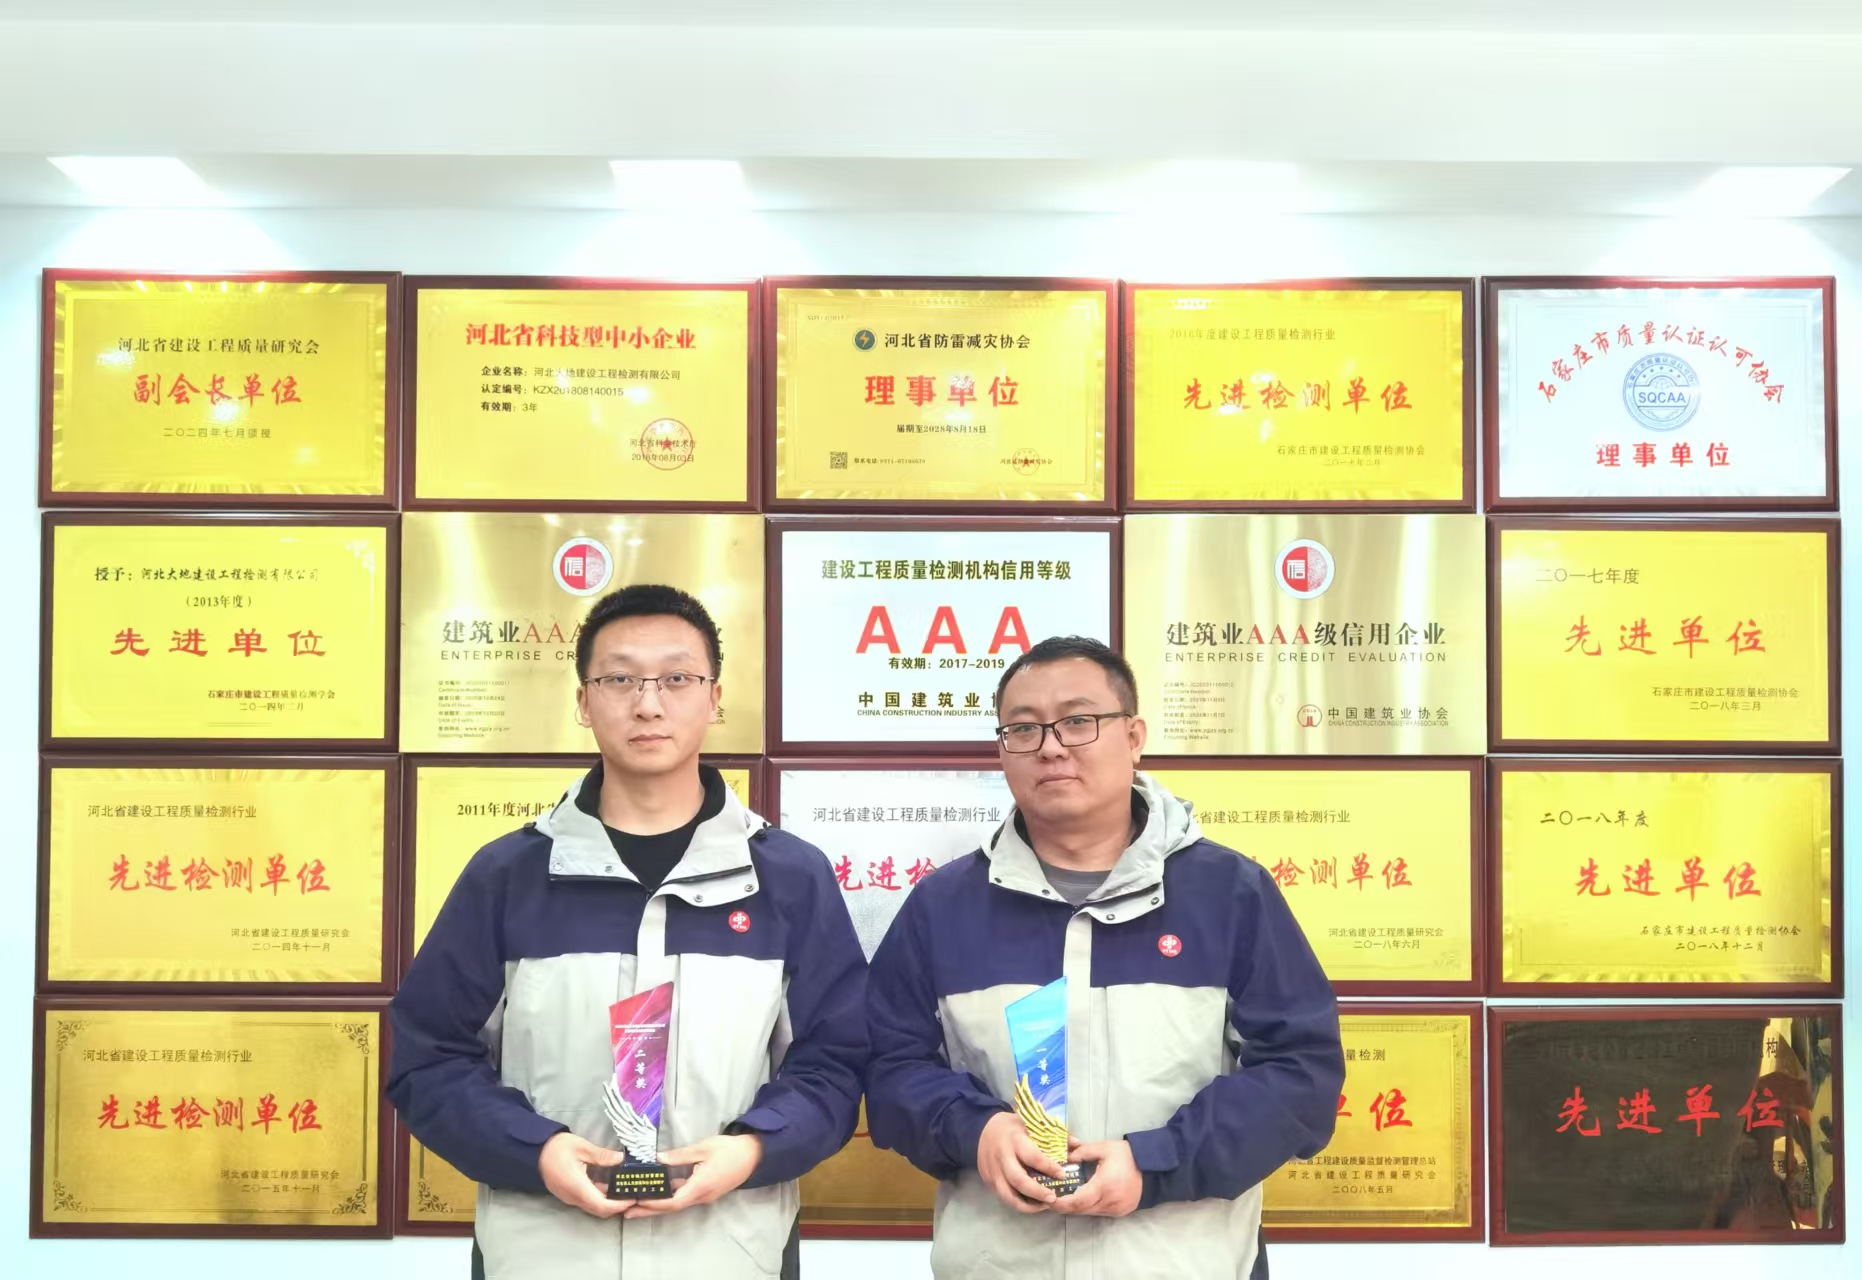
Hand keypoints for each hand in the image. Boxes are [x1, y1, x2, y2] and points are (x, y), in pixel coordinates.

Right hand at [538, 1132, 633, 1218]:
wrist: (534, 1152)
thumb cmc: (557, 1148)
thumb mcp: (582, 1147)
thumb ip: (602, 1155)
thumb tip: (621, 1158)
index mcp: (577, 1187)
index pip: (602, 1205)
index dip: (619, 1206)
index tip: (632, 1198)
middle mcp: (573, 1197)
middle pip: (599, 1210)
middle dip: (617, 1207)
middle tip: (631, 1195)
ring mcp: (569, 1198)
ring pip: (592, 1208)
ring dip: (608, 1203)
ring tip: (623, 1190)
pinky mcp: (568, 1195)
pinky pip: (586, 1202)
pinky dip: (599, 1198)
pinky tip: (608, 1186)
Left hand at [623, 1133, 762, 1218]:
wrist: (755, 1155)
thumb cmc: (729, 1149)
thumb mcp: (703, 1148)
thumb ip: (679, 1156)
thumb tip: (658, 1159)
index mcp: (701, 1186)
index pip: (673, 1201)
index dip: (654, 1203)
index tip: (636, 1202)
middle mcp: (702, 1196)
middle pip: (672, 1207)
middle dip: (649, 1210)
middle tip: (627, 1212)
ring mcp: (705, 1196)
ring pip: (678, 1204)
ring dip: (658, 1205)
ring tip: (638, 1203)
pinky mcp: (707, 1191)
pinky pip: (685, 1198)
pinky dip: (669, 1198)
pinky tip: (659, 1193)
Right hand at [974, 1111, 1060, 1213]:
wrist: (981, 1130)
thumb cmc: (1011, 1127)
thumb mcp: (1030, 1124)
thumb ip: (1054, 1135)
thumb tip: (1077, 1144)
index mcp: (1015, 1140)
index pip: (1032, 1157)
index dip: (1048, 1167)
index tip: (1062, 1174)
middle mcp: (1003, 1157)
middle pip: (1018, 1180)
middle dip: (1037, 1192)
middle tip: (1053, 1198)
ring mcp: (994, 1171)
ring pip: (1008, 1194)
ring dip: (1027, 1205)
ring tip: (1044, 1206)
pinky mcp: (989, 1181)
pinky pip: (1003, 1197)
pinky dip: (1018, 1204)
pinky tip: (1032, 1204)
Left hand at [1053, 1139, 1141, 1217]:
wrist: (1152, 1167)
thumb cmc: (1127, 1156)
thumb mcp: (1104, 1148)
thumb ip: (1082, 1152)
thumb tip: (1065, 1156)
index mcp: (1104, 1186)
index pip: (1077, 1201)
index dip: (1061, 1203)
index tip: (1049, 1200)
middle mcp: (1109, 1202)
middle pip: (1081, 1210)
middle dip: (1065, 1206)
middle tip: (1051, 1199)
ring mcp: (1116, 1210)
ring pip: (1089, 1213)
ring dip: (1076, 1207)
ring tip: (1063, 1198)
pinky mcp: (1121, 1212)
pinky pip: (1099, 1212)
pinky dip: (1088, 1207)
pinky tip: (1081, 1198)